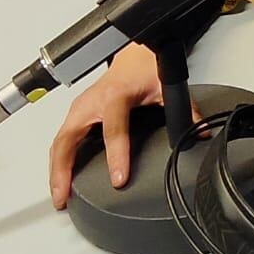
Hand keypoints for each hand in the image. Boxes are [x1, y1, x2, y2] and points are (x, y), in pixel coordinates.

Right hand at [45, 42, 181, 206]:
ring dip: (55, 171)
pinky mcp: (76, 116)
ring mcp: (79, 110)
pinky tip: (61, 180)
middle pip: (67, 139)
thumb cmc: (143, 69)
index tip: (118, 179)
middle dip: (62, 170)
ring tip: (58, 196)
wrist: (132, 56)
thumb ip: (182, 110)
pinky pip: (62, 141)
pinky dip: (58, 162)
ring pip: (59, 143)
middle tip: (63, 196)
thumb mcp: (165, 86)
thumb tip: (198, 132)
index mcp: (114, 96)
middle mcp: (90, 104)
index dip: (116, 156)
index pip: (113, 130)